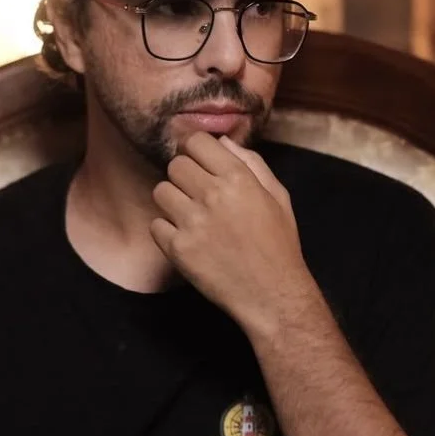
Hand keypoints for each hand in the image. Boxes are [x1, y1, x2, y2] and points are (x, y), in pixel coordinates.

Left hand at [149, 132, 320, 336]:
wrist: (272, 294)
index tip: (198, 160)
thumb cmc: (279, 245)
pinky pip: (155, 225)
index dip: (195, 148)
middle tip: (197, 192)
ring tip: (190, 216)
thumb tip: (221, 141)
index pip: (196, 141)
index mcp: (238, 178)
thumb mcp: (278, 196)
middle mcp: (212, 195)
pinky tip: (186, 239)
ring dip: (173, 201)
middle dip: (184, 175)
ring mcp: (192, 222)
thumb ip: (252, 163)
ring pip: (160, 191)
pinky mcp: (177, 248)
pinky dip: (167, 231)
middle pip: (175, 164)